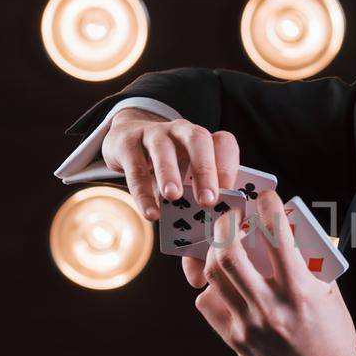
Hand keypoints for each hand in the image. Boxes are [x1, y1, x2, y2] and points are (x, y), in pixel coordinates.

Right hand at [102, 107, 240, 221]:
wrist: (125, 140)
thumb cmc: (167, 163)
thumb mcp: (186, 171)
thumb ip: (198, 190)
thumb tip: (215, 224)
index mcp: (202, 139)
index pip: (223, 142)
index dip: (228, 166)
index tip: (230, 193)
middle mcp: (181, 131)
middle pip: (197, 139)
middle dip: (205, 169)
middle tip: (208, 200)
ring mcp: (153, 134)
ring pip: (162, 148)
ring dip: (169, 173)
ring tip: (173, 197)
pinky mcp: (128, 144)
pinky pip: (136, 168)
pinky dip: (143, 192)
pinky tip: (151, 213)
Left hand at [183, 190, 355, 355]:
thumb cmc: (334, 338)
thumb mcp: (330, 294)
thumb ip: (309, 261)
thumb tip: (286, 228)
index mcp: (301, 292)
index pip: (277, 236)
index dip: (268, 207)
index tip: (266, 198)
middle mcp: (270, 307)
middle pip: (228, 254)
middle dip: (226, 226)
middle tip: (233, 218)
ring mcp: (249, 327)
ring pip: (213, 276)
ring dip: (216, 253)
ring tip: (226, 246)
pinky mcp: (235, 341)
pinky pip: (209, 304)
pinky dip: (214, 287)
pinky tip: (227, 284)